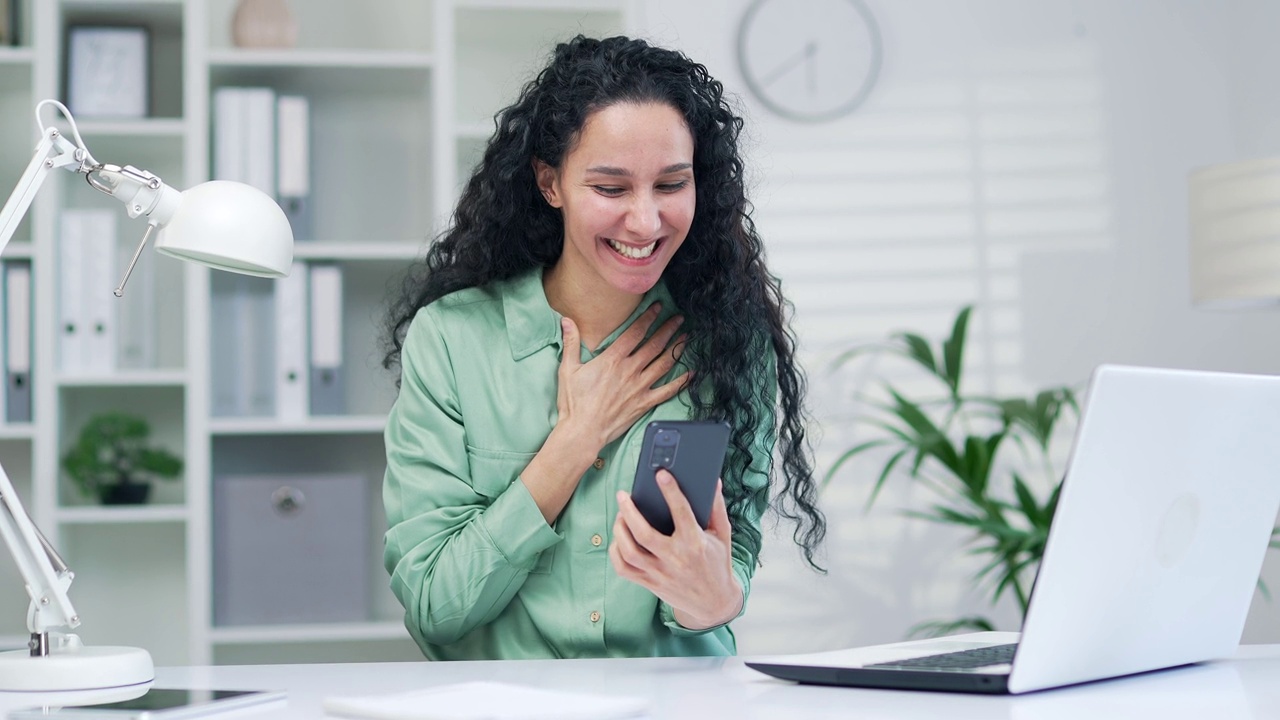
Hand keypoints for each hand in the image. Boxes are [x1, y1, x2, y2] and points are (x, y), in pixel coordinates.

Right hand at [557, 304, 688, 449]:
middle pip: (654, 344)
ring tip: (686, 338)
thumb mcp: (568, 369)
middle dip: (669, 329)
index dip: (649, 317)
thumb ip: (571, 343)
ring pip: (664, 364)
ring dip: (676, 349)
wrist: (583, 431)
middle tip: (679, 319)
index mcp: (613, 359)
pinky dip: (681, 382)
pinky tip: (691, 373)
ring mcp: (639, 387)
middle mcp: (630, 370)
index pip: (636, 332)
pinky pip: (667, 391)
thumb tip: (567, 321)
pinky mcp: (644, 403)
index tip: (658, 307)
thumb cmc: (574, 402)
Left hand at [610, 471, 742, 629]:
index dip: (671, 491)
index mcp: (695, 543)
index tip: (661, 474)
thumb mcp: (722, 535)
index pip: (681, 512)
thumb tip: (714, 481)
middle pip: (643, 533)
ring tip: (620, 515)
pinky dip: (616, 552)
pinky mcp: (650, 584)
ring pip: (629, 551)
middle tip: (622, 495)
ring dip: (619, 530)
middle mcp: (675, 559)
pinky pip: (624, 569)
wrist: (714, 603)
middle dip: (629, 511)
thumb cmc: (718, 564)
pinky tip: (619, 539)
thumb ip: (716, 507)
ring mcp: (660, 574)